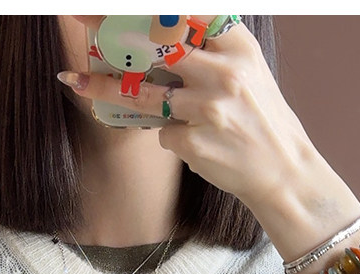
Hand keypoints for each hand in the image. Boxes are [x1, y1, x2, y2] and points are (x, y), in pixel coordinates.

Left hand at [59, 16, 359, 273]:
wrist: (283, 170)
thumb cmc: (258, 118)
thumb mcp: (246, 70)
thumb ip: (208, 49)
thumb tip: (154, 38)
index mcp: (237, 45)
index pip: (184, 13)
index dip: (143, 8)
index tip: (103, 4)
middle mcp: (223, 72)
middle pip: (156, 48)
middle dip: (112, 35)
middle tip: (75, 20)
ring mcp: (207, 109)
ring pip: (144, 95)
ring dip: (107, 89)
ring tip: (76, 80)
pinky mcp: (194, 142)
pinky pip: (162, 133)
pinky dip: (170, 136)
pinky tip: (193, 141)